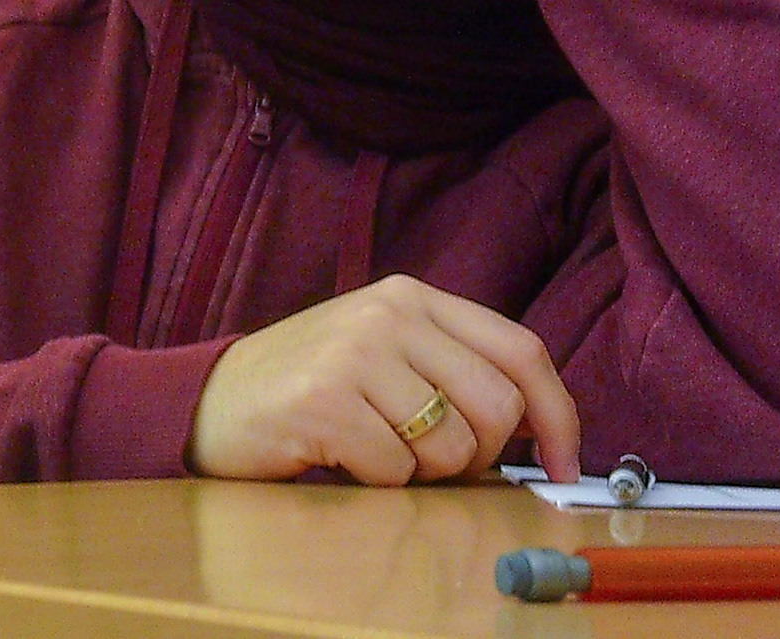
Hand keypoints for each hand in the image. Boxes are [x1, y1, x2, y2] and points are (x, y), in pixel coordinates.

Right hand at [188, 274, 581, 485]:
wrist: (212, 398)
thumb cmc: (312, 385)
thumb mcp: (387, 354)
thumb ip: (455, 370)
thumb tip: (540, 429)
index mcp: (414, 297)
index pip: (521, 349)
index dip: (558, 413)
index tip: (567, 464)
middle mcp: (390, 313)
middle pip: (496, 407)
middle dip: (479, 457)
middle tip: (432, 463)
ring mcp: (355, 352)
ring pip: (451, 448)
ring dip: (422, 474)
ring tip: (376, 451)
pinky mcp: (325, 400)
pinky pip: (395, 470)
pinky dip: (377, 482)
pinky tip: (341, 458)